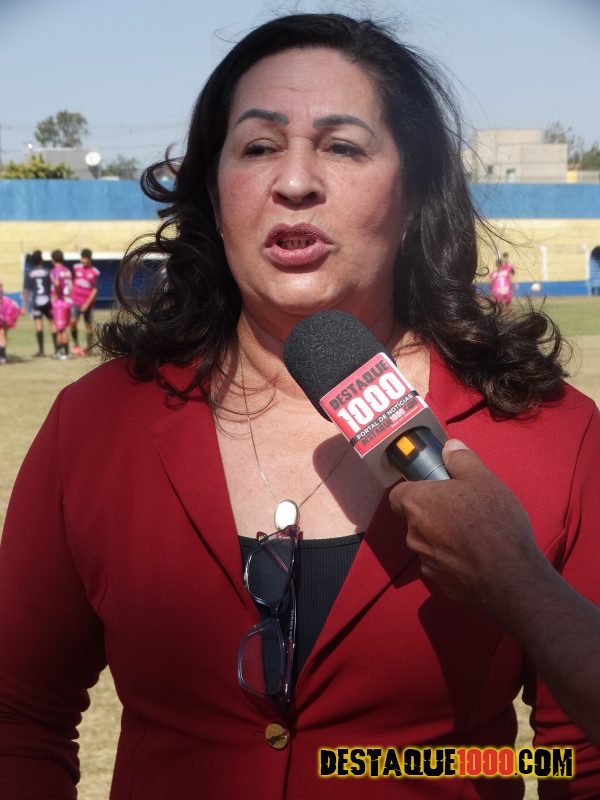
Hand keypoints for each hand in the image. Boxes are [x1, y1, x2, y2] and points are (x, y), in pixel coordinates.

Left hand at [389, 440, 541, 611]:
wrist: (510, 576)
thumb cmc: (494, 521)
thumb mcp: (483, 479)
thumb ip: (462, 460)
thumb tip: (449, 447)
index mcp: (417, 504)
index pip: (398, 494)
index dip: (414, 490)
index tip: (435, 490)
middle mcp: (413, 534)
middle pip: (415, 518)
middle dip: (433, 514)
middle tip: (463, 510)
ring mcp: (424, 562)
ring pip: (428, 543)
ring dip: (442, 538)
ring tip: (474, 536)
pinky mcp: (439, 584)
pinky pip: (441, 565)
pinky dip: (452, 560)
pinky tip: (476, 558)